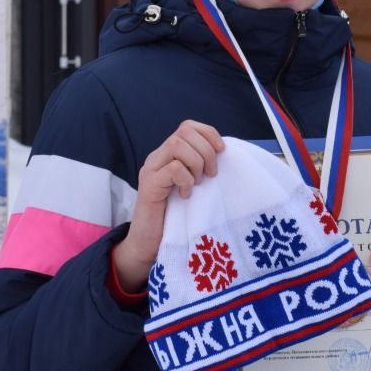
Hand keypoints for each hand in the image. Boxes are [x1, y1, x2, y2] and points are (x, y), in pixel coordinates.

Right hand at [113, 120, 225, 291]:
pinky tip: (186, 195)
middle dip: (206, 151)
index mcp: (168, 155)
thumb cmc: (174, 218)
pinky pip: (173, 169)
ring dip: (196, 163)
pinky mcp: (148, 186)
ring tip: (198, 183)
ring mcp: (150, 170)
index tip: (222, 151)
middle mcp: (157, 158)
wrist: (148, 244)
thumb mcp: (191, 187)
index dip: (208, 133)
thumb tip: (223, 153)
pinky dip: (186, 180)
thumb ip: (200, 168)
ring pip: (177, 145)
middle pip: (183, 132)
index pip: (188, 126)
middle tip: (211, 175)